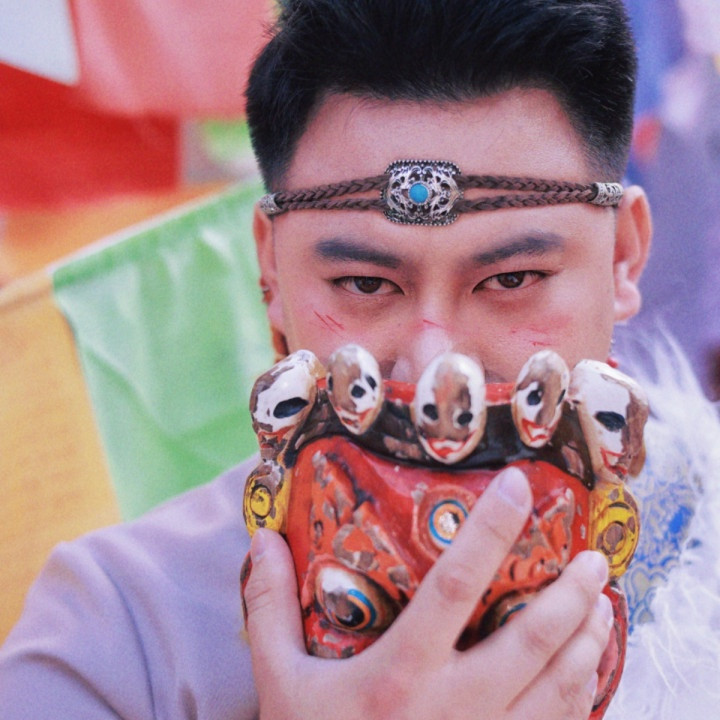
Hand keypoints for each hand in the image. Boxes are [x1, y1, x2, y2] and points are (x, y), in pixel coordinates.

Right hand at [243, 467, 612, 719]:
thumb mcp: (279, 683)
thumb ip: (270, 607)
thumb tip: (263, 538)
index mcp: (400, 674)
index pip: (454, 586)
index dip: (489, 531)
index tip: (516, 485)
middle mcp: (453, 707)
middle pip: (531, 640)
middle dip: (572, 593)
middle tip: (594, 556)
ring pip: (560, 687)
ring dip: (589, 640)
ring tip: (602, 601)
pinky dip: (582, 693)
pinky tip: (588, 668)